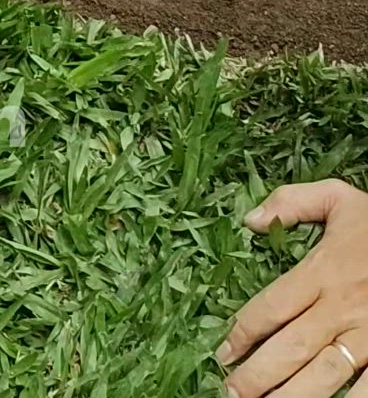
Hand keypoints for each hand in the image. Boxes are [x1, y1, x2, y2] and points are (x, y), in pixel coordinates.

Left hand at [218, 181, 367, 395]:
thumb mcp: (337, 198)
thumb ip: (292, 202)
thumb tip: (251, 219)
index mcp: (324, 270)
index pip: (273, 305)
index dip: (244, 331)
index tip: (223, 350)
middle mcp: (342, 307)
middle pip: (292, 347)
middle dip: (257, 373)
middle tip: (230, 391)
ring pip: (324, 374)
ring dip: (290, 395)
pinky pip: (367, 388)